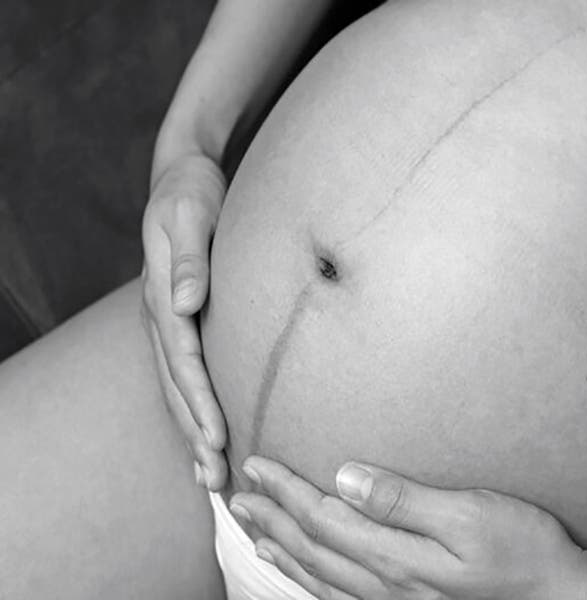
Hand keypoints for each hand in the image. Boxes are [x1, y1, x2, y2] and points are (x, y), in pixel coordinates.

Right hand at [141, 153, 227, 489]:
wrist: (182, 178)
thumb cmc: (192, 194)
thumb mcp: (191, 215)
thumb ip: (188, 259)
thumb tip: (185, 303)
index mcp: (164, 296)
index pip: (184, 360)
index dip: (200, 402)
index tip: (216, 440)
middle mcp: (163, 316)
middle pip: (178, 385)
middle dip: (195, 433)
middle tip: (215, 479)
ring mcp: (168, 321)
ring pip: (178, 386)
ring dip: (192, 431)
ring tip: (209, 475)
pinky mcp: (182, 321)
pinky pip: (185, 372)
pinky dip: (194, 407)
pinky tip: (206, 433)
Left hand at [230, 457, 586, 599]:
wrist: (558, 599)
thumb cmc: (523, 550)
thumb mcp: (471, 515)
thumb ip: (404, 500)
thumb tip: (346, 477)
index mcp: (396, 557)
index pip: (323, 517)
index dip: (286, 490)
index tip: (256, 466)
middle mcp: (385, 587)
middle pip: (312, 548)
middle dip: (272, 517)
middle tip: (237, 495)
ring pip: (318, 577)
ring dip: (282, 550)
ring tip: (254, 532)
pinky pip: (337, 599)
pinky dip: (308, 582)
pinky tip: (300, 575)